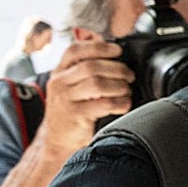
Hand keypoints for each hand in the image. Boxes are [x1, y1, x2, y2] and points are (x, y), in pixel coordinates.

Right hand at [35, 41, 134, 156]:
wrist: (57, 139)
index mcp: (59, 71)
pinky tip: (124, 104)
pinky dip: (119, 102)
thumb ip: (85, 69)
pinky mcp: (75, 115)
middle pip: (91, 66)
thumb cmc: (71, 109)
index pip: (75, 50)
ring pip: (98, 84)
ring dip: (119, 86)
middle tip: (129, 75)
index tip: (118, 50)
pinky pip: (103, 104)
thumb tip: (113, 52)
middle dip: (117, 68)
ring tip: (126, 90)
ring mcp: (65, 99)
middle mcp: (59, 82)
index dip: (99, 47)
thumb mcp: (71, 86)